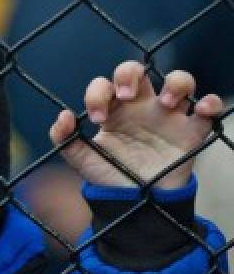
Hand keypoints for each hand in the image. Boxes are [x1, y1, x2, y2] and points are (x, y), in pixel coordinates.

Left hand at [50, 61, 223, 189]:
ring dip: (176, 82)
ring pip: (179, 81)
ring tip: (166, 102)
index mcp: (114, 111)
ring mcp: (168, 117)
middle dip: (130, 74)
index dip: (98, 93)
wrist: (135, 202)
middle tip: (126, 96)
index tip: (98, 118)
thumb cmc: (111, 175)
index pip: (105, 85)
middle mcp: (141, 108)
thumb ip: (64, 140)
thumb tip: (64, 116)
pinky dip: (210, 103)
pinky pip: (208, 109)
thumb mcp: (82, 161)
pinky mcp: (191, 131)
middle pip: (138, 71)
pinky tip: (201, 110)